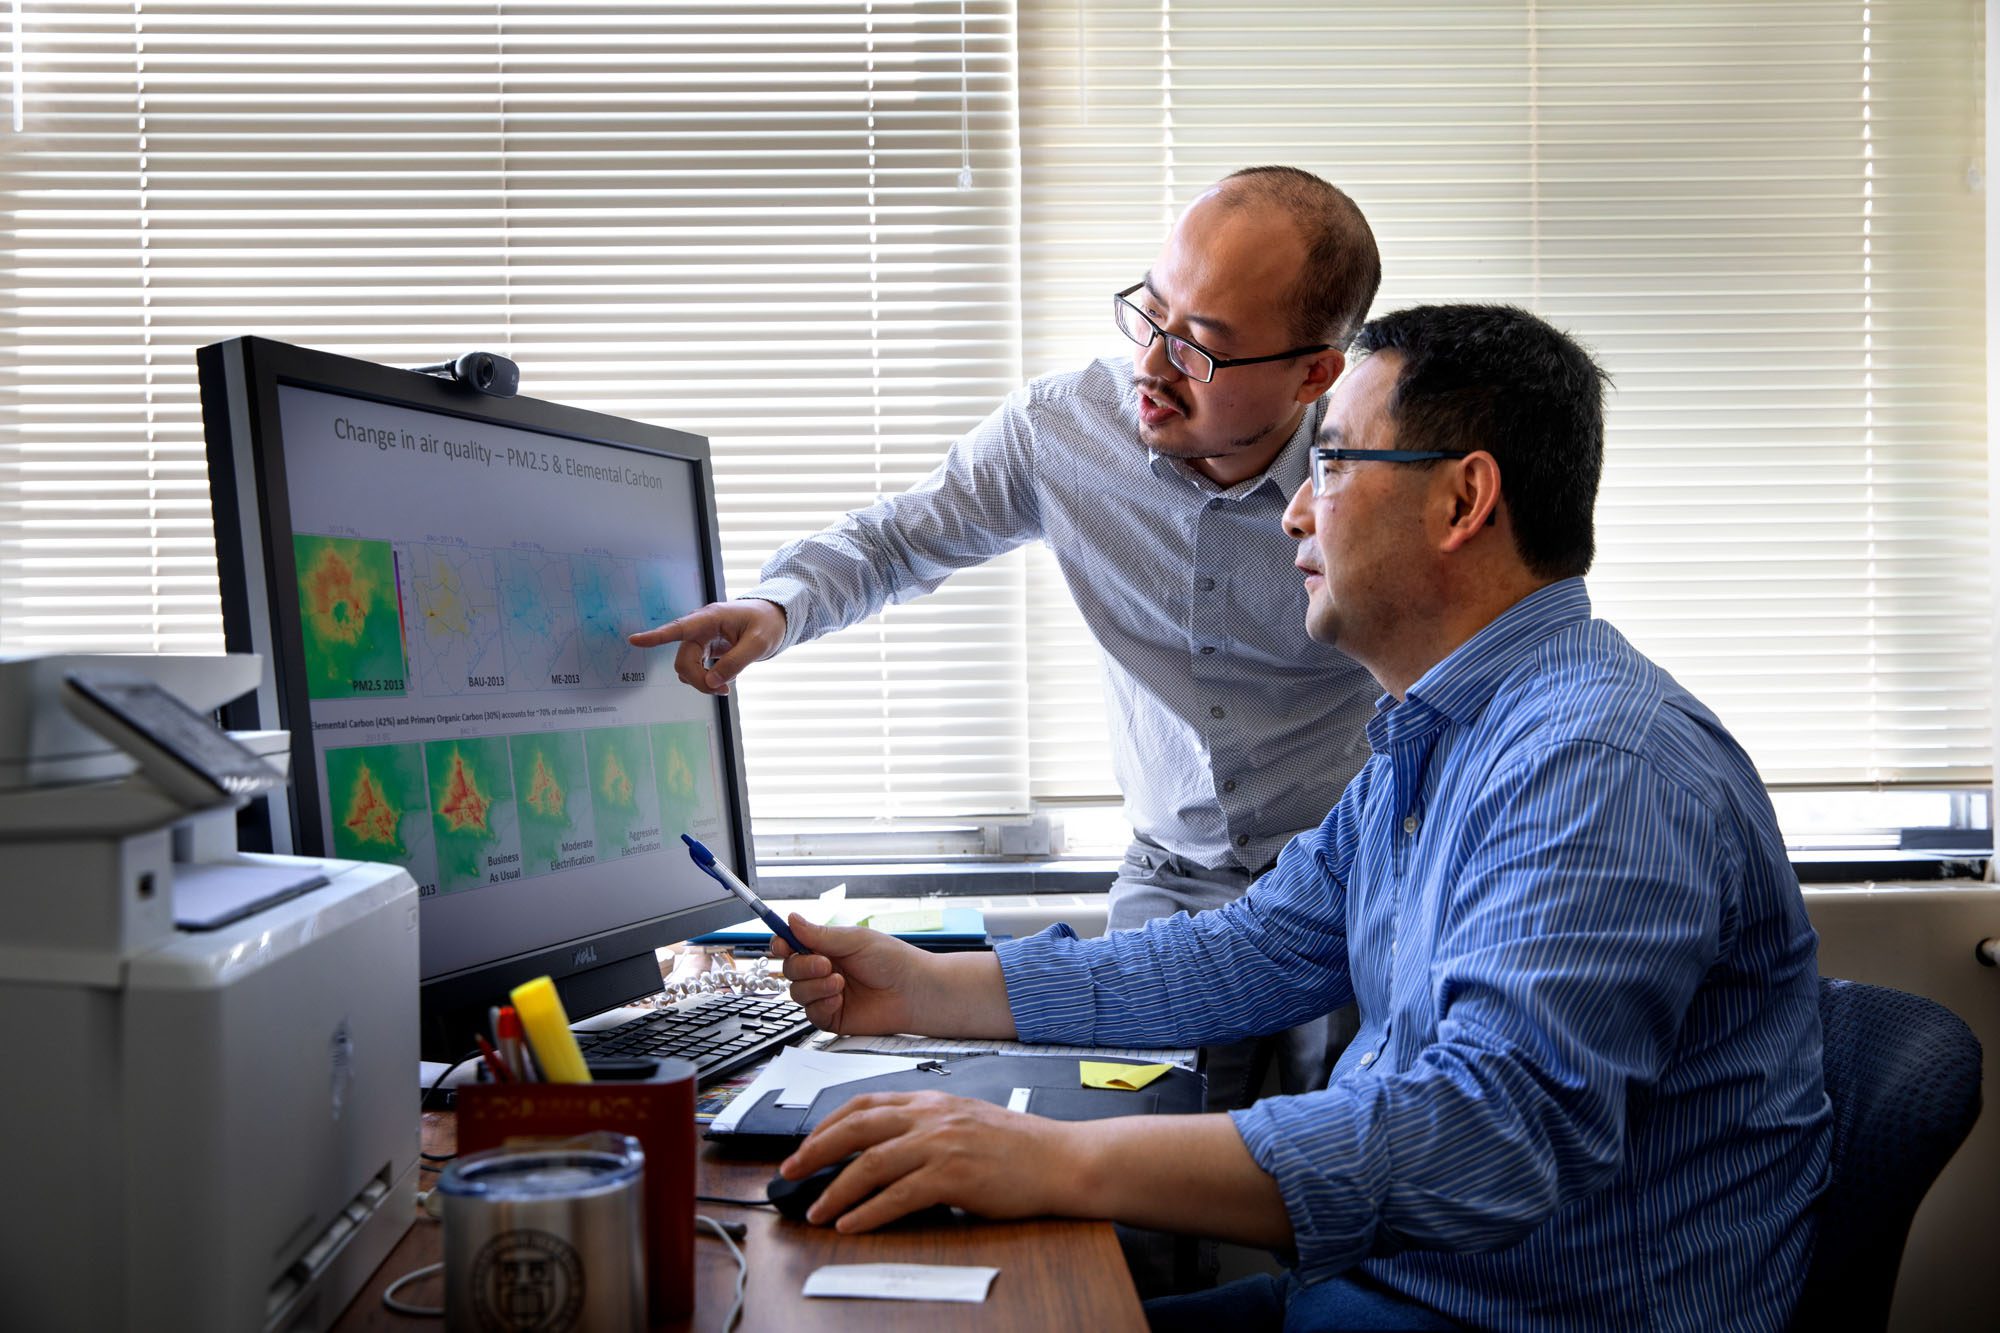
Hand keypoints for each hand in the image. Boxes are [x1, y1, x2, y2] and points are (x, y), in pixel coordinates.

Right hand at [626, 598, 785, 694]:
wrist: (773, 619)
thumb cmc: (766, 624)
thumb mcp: (759, 643)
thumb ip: (736, 662)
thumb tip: (712, 682)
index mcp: (710, 618)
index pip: (679, 628)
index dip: (656, 636)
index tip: (634, 640)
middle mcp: (700, 628)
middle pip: (683, 660)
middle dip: (698, 680)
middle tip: (723, 691)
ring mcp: (700, 640)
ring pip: (687, 669)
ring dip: (702, 682)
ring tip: (725, 686)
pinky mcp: (703, 650)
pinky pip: (696, 671)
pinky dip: (707, 680)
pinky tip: (723, 680)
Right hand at [773, 916, 930, 1035]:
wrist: (914, 991)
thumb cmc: (893, 961)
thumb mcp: (855, 940)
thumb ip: (820, 934)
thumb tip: (791, 919)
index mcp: (827, 948)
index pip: (792, 945)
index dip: (782, 944)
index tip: (782, 945)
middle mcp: (824, 971)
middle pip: (790, 969)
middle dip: (802, 966)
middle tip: (826, 964)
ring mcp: (826, 994)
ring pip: (797, 992)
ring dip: (815, 986)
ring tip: (840, 983)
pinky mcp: (832, 1017)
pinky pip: (811, 1014)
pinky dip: (822, 1005)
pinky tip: (840, 999)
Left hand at [779, 1091, 1086, 1230]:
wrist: (1062, 1159)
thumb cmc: (1021, 1147)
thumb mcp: (966, 1120)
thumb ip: (927, 1127)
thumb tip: (886, 1150)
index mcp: (932, 1100)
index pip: (865, 1104)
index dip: (827, 1124)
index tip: (806, 1144)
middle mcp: (932, 1116)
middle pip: (857, 1128)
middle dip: (815, 1151)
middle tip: (790, 1173)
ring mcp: (942, 1144)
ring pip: (871, 1163)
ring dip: (836, 1190)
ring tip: (816, 1210)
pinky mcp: (954, 1176)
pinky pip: (898, 1196)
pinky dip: (868, 1212)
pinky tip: (852, 1224)